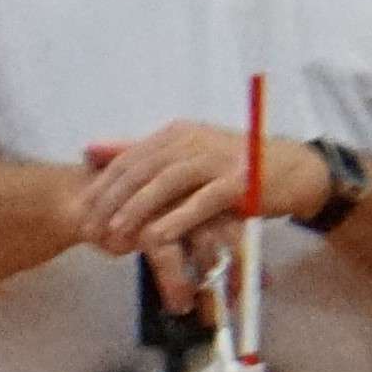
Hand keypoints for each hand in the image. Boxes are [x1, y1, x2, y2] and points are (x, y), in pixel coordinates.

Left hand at [75, 123, 328, 306]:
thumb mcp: (184, 155)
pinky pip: (201, 202)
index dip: (103, 184)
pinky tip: (157, 238)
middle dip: (113, 200)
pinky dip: (177, 219)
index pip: (129, 156)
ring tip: (117, 234)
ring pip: (168, 182)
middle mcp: (194, 140)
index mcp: (176, 133)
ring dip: (139, 209)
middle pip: (143, 168)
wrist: (289, 171)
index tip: (82, 212)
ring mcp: (217, 160)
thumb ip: (139, 152)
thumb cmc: (231, 168)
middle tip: (91, 229)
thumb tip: (91, 150)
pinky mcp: (238, 182)